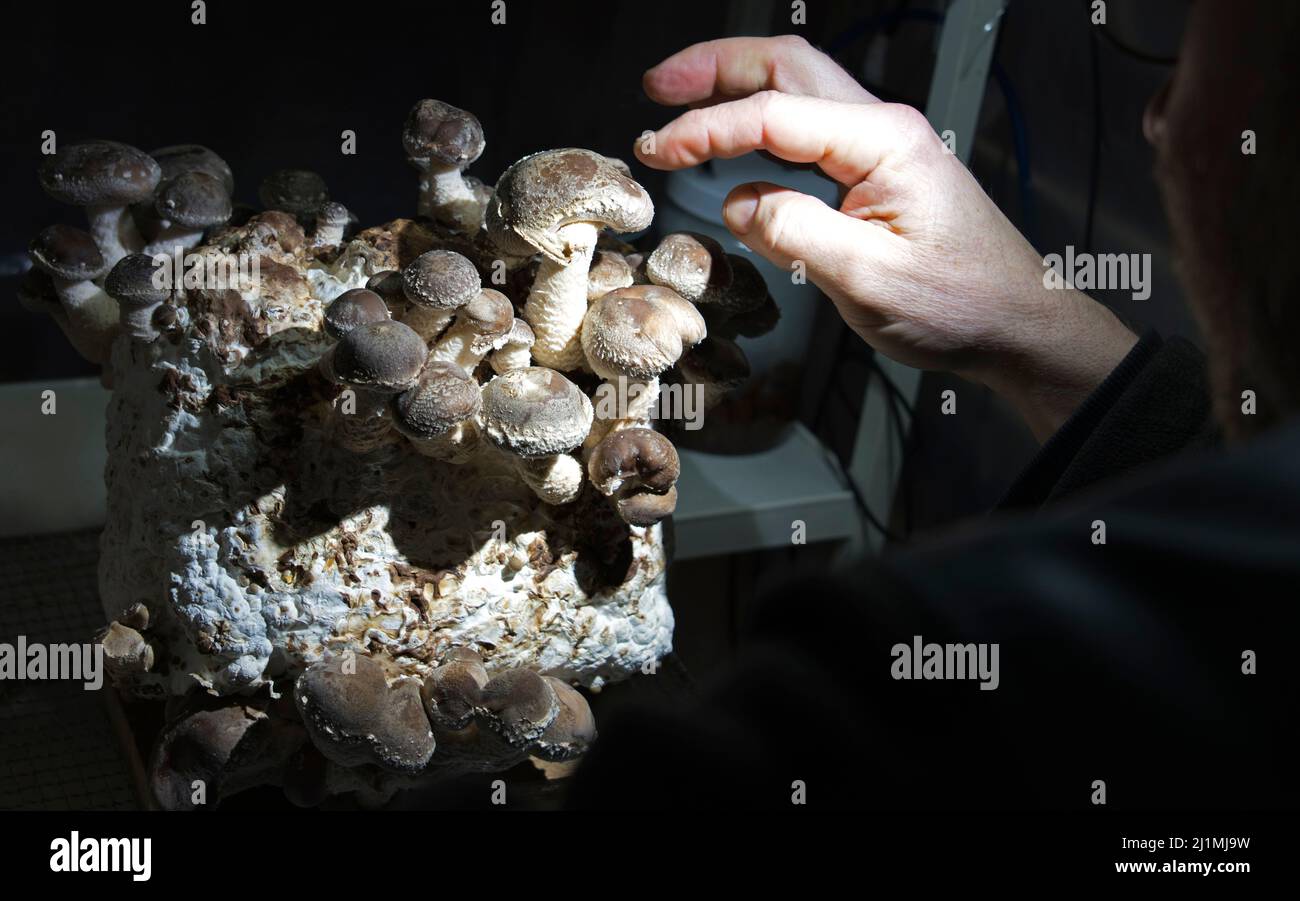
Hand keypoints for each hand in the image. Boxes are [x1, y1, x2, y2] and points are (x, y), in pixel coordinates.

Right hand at [638, 37, 1136, 440]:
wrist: (1017, 323)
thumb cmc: (960, 306)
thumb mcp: (870, 281)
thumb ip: (797, 234)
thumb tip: (738, 204)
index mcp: (885, 142)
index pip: (774, 115)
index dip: (706, 129)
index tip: (657, 150)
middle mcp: (885, 127)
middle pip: (786, 66)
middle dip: (713, 68)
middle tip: (656, 87)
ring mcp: (884, 144)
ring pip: (798, 87)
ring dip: (735, 85)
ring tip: (678, 100)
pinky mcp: (879, 169)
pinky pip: (810, 126)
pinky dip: (761, 121)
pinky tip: (733, 141)